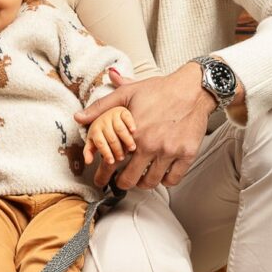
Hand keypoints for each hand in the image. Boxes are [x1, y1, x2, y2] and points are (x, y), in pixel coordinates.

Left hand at [75, 65, 214, 189]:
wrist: (193, 88)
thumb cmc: (159, 89)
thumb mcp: (127, 93)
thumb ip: (101, 107)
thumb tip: (78, 117)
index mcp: (133, 133)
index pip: (111, 162)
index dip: (103, 176)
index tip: (101, 181)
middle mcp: (151, 145)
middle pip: (130, 180)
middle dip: (122, 183)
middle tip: (121, 182)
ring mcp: (170, 151)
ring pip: (151, 182)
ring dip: (143, 183)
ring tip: (140, 178)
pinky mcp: (187, 154)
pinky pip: (173, 179)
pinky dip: (165, 180)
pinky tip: (160, 174)